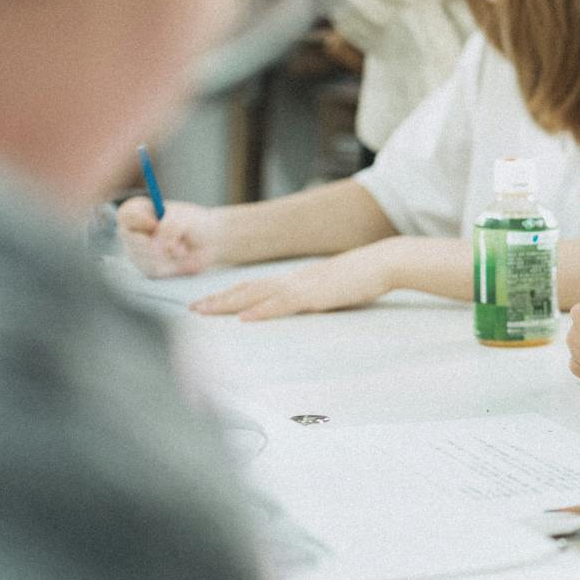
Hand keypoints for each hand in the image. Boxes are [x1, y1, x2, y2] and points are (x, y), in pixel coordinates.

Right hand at [117, 197, 222, 277]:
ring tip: (184, 247)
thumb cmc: (195, 223)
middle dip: (153, 241)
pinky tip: (182, 258)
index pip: (126, 215)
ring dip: (168, 253)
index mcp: (140, 212)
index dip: (137, 219)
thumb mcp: (185, 219)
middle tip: (173, 244)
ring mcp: (138, 252)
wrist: (211, 241)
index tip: (155, 223)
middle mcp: (134, 232)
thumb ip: (169, 228)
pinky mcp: (149, 269)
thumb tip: (156, 246)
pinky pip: (154, 269)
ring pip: (143, 256)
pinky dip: (172, 264)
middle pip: (130, 237)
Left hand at [191, 242, 394, 320]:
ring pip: (257, 294)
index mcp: (298, 279)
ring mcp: (304, 285)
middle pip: (248, 289)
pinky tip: (244, 318)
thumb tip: (303, 307)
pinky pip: (283, 304)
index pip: (256, 286)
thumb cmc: (366, 276)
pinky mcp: (316, 294)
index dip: (231, 294)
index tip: (208, 303)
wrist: (386, 262)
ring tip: (205, 311)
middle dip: (219, 299)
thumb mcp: (334, 288)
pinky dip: (261, 311)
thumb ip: (316, 297)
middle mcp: (294, 279)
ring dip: (229, 303)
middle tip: (193, 309)